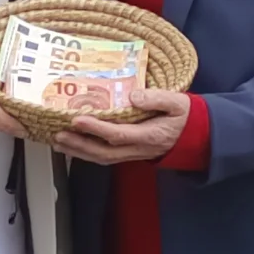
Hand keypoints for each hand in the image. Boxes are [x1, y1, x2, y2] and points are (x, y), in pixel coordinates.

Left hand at [55, 86, 190, 164]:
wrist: (195, 137)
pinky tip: (72, 147)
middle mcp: (138, 148)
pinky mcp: (129, 153)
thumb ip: (158, 98)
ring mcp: (133, 153)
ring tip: (58, 142)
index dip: (97, 128)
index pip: (119, 134)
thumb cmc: (186, 117)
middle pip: (104, 152)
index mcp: (150, 135)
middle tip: (59, 134)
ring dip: (78, 152)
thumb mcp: (179, 103)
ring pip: (102, 158)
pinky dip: (86, 153)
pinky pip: (104, 156)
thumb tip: (134, 96)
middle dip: (79, 144)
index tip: (78, 119)